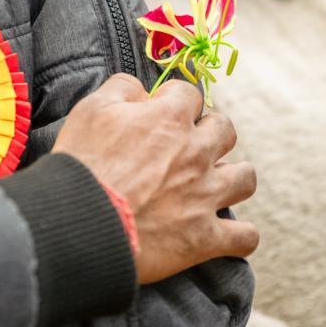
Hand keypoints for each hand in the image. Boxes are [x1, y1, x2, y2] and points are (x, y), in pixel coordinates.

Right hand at [53, 74, 257, 284]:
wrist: (80, 224)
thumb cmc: (82, 165)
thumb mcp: (91, 110)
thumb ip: (121, 88)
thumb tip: (141, 88)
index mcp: (170, 119)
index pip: (190, 94)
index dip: (174, 100)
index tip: (160, 111)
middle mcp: (197, 153)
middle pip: (226, 130)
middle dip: (210, 133)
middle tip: (188, 147)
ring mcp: (205, 196)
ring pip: (245, 178)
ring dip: (233, 179)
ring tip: (215, 185)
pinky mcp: (204, 238)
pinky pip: (245, 237)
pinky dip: (239, 237)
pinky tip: (226, 235)